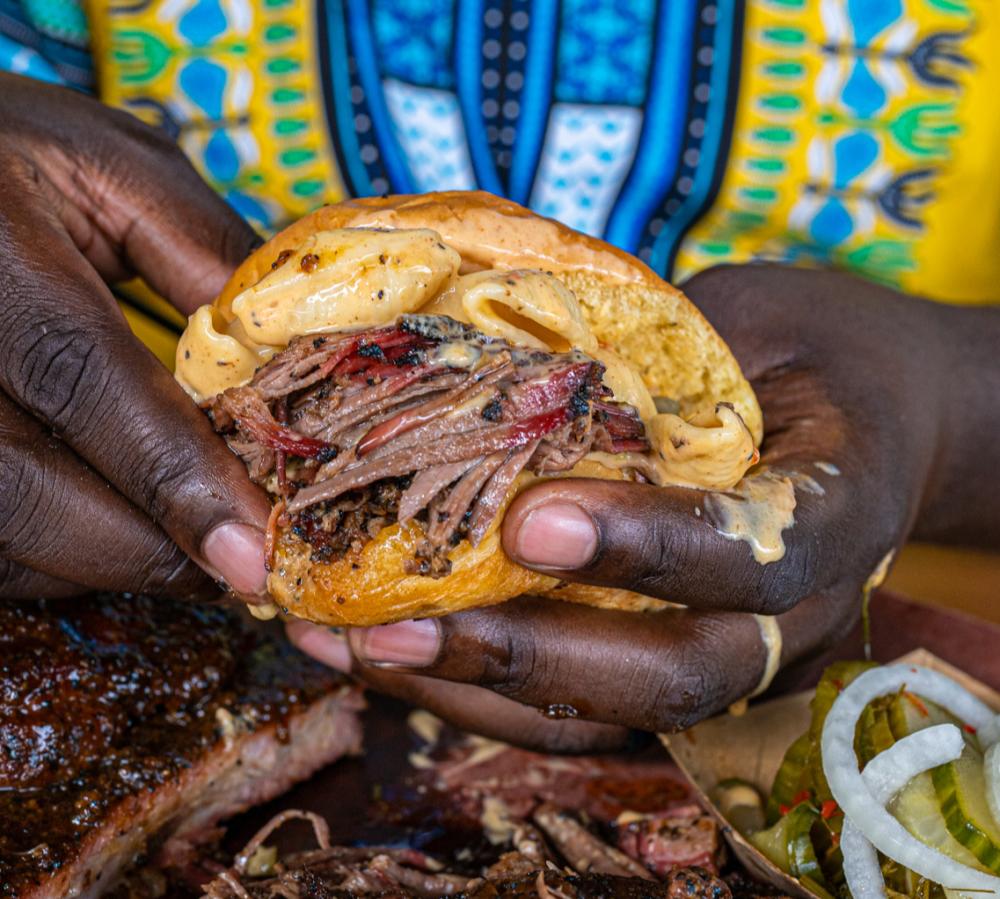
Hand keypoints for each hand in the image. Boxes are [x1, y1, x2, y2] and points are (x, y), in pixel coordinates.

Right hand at [0, 73, 270, 600]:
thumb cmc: (11, 162)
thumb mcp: (117, 172)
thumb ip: (206, 257)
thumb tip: (291, 368)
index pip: (80, 374)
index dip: (170, 475)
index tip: (250, 553)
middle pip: (19, 484)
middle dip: (142, 550)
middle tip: (237, 572)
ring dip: (100, 564)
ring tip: (188, 556)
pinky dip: (52, 557)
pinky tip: (114, 535)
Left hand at [289, 264, 999, 748]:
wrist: (866, 413)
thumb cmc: (805, 349)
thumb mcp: (752, 319)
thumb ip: (654, 351)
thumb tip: (492, 354)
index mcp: (835, 507)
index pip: (753, 553)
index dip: (645, 547)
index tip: (527, 522)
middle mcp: (794, 610)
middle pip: (678, 676)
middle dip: (532, 658)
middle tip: (401, 625)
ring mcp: (736, 653)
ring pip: (614, 716)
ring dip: (477, 692)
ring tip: (357, 649)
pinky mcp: (676, 665)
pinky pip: (579, 708)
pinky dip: (477, 689)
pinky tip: (381, 651)